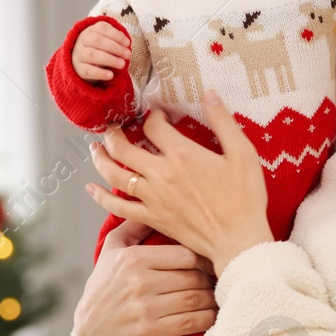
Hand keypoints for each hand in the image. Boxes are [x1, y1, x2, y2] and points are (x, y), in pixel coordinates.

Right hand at [73, 22, 131, 83]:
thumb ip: (117, 40)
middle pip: (96, 40)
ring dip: (109, 59)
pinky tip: (110, 75)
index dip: (116, 35)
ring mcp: (79, 54)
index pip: (102, 28)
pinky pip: (87, 71)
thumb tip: (126, 43)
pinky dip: (100, 73)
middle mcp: (83, 41)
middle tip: (128, 54)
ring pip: (91, 55)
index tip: (127, 43)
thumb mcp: (108, 41)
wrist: (84, 63)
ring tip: (122, 64)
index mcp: (91, 30)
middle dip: (114, 47)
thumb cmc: (101, 50)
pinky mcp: (78, 69)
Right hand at [73, 219, 217, 335]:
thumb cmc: (103, 287)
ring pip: (195, 299)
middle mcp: (139, 281)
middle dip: (211, 281)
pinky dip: (206, 319)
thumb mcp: (111, 251)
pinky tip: (211, 316)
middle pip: (194, 277)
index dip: (205, 258)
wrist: (88, 330)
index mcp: (134, 258)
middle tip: (220, 282)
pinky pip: (190, 322)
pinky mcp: (150, 331)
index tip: (212, 263)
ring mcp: (145, 307)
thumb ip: (132, 227)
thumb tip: (151, 204)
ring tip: (218, 298)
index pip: (185, 254)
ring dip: (212, 300)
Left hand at [84, 90, 273, 274]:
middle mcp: (161, 175)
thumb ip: (223, 122)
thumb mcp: (242, 153)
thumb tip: (210, 94)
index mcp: (182, 155)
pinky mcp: (152, 218)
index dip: (152, 116)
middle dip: (114, 133)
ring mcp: (153, 198)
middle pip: (123, 148)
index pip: (153, 127)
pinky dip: (101, 197)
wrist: (238, 241)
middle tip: (112, 127)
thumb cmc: (244, 199)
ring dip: (100, 159)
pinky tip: (91, 189)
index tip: (157, 116)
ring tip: (94, 149)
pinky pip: (118, 207)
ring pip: (114, 175)